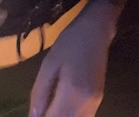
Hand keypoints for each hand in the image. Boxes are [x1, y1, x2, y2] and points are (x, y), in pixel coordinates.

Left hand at [29, 0, 118, 116]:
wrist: (97, 30)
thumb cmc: (70, 42)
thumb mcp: (49, 64)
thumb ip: (40, 93)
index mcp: (72, 92)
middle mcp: (86, 102)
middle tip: (39, 114)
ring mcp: (95, 102)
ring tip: (49, 111)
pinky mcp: (99, 99)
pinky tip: (61, 111)